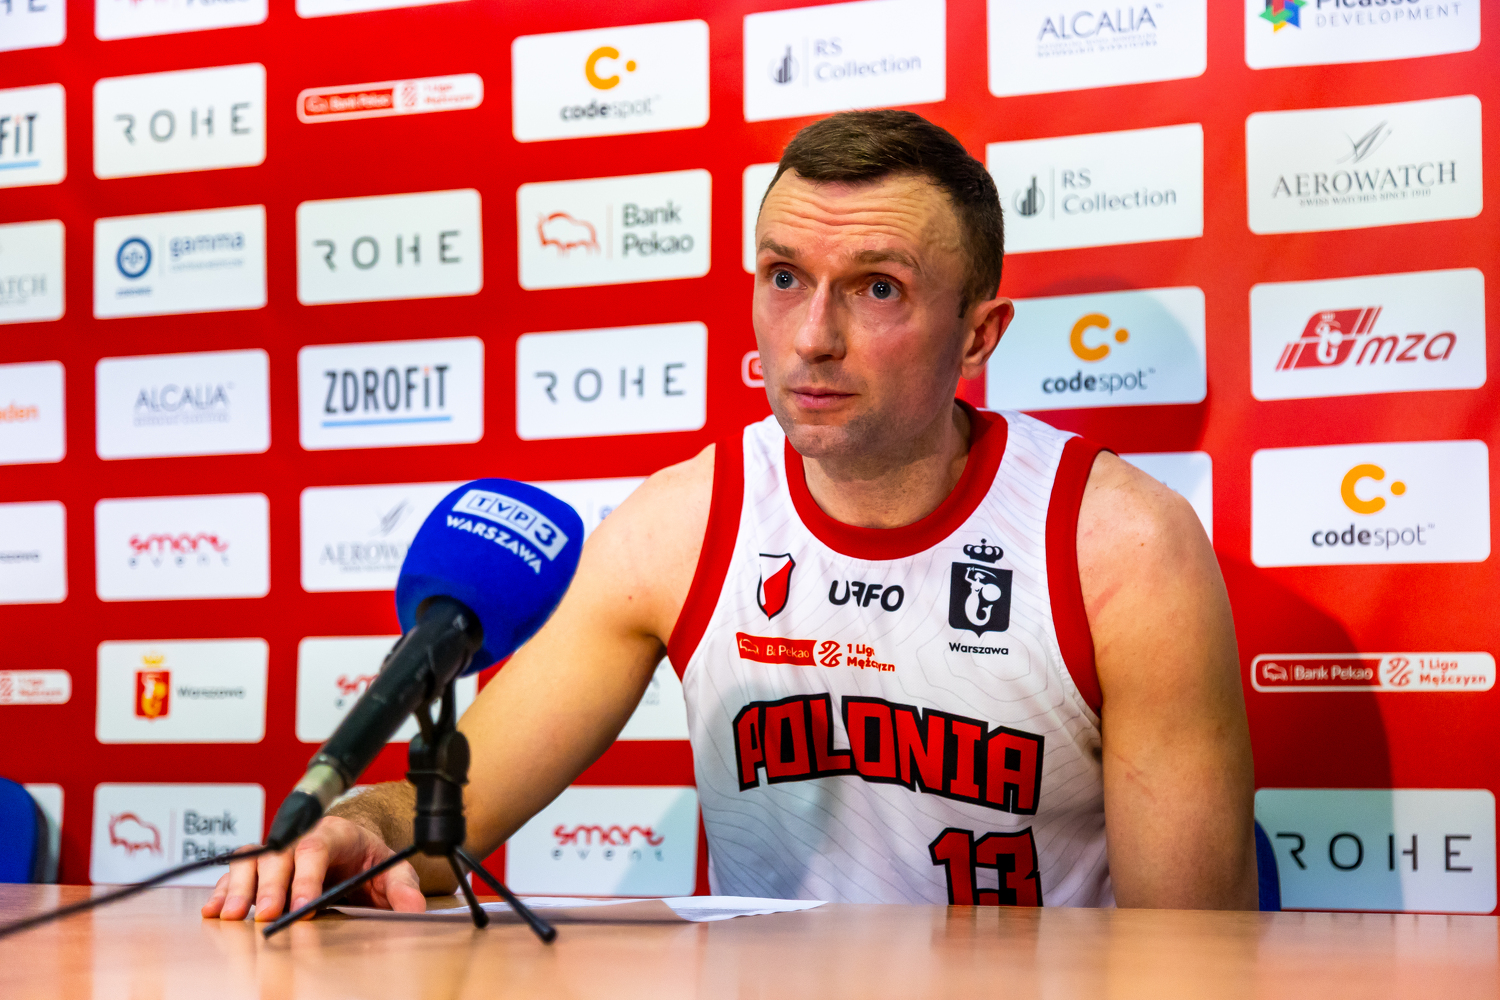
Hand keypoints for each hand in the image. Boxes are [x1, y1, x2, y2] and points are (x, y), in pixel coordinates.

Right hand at [201, 816, 424, 921]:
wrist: (355, 847)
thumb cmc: (370, 859)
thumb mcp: (394, 869)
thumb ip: (403, 888)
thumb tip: (414, 909)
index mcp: (335, 833)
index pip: (317, 848)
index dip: (308, 877)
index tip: (305, 906)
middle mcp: (301, 837)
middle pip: (280, 855)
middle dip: (271, 886)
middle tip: (267, 915)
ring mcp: (278, 850)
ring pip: (251, 860)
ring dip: (239, 887)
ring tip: (231, 915)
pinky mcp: (261, 866)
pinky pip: (237, 873)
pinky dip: (222, 890)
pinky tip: (213, 909)